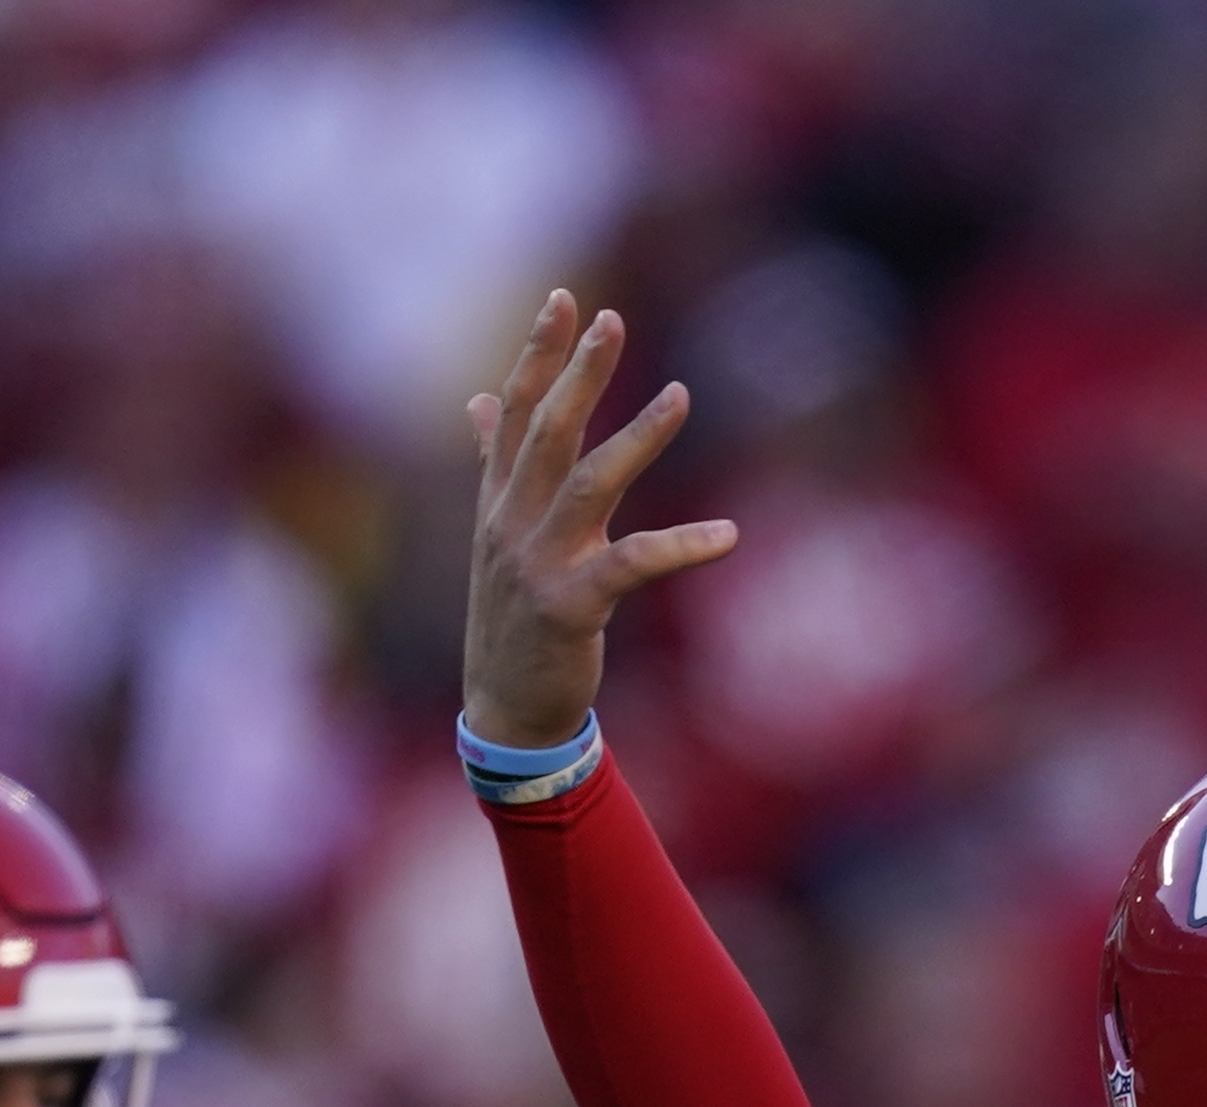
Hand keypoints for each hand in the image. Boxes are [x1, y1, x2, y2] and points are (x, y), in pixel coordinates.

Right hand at [461, 294, 739, 750]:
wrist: (505, 707)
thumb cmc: (513, 614)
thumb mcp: (497, 532)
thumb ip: (494, 460)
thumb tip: (477, 398)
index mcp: (498, 499)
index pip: (516, 410)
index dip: (538, 353)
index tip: (564, 298)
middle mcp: (510, 522)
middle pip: (547, 432)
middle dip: (578, 373)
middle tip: (611, 318)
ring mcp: (537, 563)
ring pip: (588, 484)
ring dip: (636, 437)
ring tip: (680, 394)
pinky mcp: (569, 607)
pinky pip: (632, 565)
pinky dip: (682, 547)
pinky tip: (729, 535)